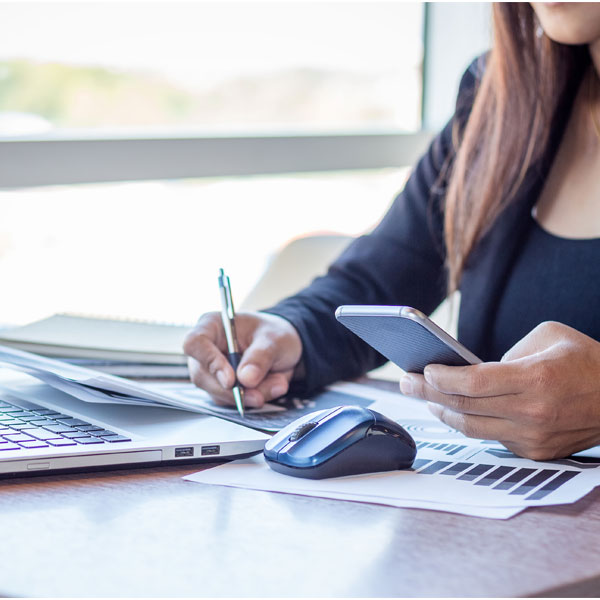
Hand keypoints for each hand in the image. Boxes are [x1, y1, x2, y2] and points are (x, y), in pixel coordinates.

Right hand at [183, 311, 302, 408]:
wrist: (282, 347)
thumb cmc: (273, 334)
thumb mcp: (274, 340)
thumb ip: (260, 357)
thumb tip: (245, 379)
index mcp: (212, 326)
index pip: (195, 343)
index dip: (209, 362)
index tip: (230, 380)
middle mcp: (206, 349)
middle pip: (203, 376)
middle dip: (233, 390)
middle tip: (259, 395)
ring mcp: (211, 371)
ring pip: (218, 394)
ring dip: (249, 395)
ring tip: (278, 382)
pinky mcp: (221, 388)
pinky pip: (232, 401)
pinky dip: (254, 398)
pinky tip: (272, 385)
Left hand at [399, 322, 599, 459]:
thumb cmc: (584, 360)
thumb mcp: (547, 337)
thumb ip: (506, 353)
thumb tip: (470, 370)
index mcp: (535, 379)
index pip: (472, 383)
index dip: (440, 378)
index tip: (422, 370)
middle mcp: (533, 413)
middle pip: (463, 407)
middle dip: (426, 394)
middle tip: (404, 382)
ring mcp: (534, 437)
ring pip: (471, 428)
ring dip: (441, 412)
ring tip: (423, 397)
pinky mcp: (536, 452)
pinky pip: (491, 437)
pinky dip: (468, 422)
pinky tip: (453, 410)